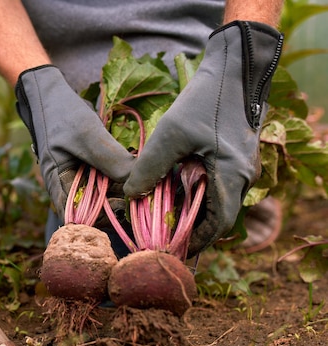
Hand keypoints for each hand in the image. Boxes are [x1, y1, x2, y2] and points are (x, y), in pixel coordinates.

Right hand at [15, 65, 134, 220]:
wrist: (50, 91)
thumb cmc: (61, 113)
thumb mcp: (86, 135)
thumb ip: (109, 159)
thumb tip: (136, 181)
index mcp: (57, 183)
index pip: (78, 216)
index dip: (101, 219)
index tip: (126, 207)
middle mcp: (68, 184)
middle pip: (95, 207)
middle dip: (118, 205)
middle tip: (144, 193)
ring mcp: (80, 174)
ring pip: (105, 193)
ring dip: (123, 190)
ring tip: (145, 181)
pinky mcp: (91, 165)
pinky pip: (108, 177)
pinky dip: (122, 176)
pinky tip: (138, 168)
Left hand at [123, 21, 283, 254]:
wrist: (235, 67)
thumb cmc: (206, 98)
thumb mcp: (171, 134)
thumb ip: (150, 167)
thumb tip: (130, 196)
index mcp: (233, 177)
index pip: (217, 225)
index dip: (194, 242)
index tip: (171, 251)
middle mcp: (242, 177)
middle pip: (215, 216)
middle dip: (188, 228)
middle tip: (160, 235)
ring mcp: (240, 166)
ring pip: (214, 200)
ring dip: (189, 209)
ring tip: (161, 215)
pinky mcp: (234, 156)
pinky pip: (215, 183)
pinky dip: (194, 191)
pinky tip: (171, 188)